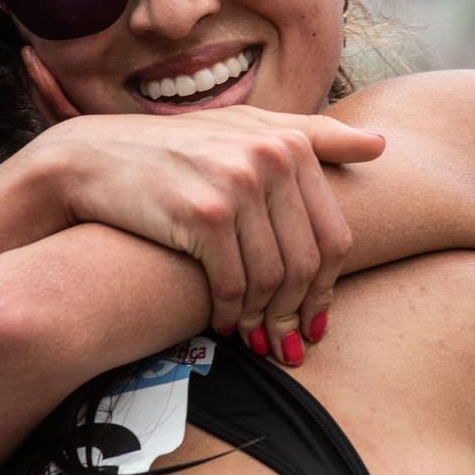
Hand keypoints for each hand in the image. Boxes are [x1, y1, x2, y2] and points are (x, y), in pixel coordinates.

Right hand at [17, 108, 384, 359]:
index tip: (313, 319)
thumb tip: (382, 146)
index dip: (326, 287)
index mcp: (288, 141)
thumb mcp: (242, 128)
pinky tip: (221, 325)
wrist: (92, 159)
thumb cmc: (172, 150)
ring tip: (253, 340)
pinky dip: (229, 313)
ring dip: (262, 320)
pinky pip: (234, 284)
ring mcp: (237, 185)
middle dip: (297, 313)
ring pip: (272, 279)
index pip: (333, 233)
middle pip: (307, 262)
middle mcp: (269, 157)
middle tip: (287, 346)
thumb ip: (312, 136)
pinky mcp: (204, 215)